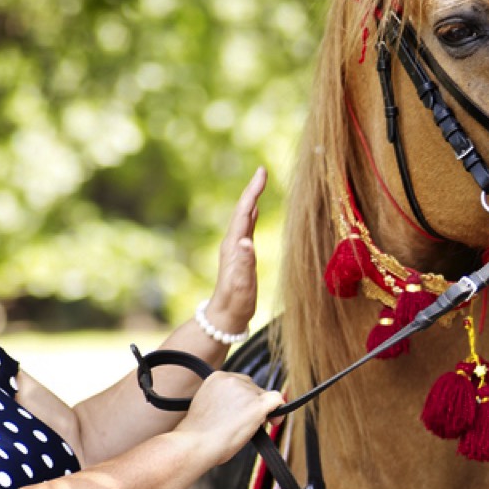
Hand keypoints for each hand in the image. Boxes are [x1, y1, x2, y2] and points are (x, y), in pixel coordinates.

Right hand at [177, 371, 284, 462]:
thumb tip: (240, 407)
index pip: (240, 383)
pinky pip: (277, 400)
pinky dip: (279, 411)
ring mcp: (246, 392)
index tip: (239, 412)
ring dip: (260, 411)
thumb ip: (223, 399)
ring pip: (265, 397)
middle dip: (252, 404)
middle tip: (242, 423)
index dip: (244, 398)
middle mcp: (233, 379)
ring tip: (245, 429)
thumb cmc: (197, 433)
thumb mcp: (207, 404)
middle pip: (254, 389)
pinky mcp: (257, 406)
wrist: (194, 444)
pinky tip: (274, 421)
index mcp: (218, 377)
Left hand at [205, 167, 267, 335]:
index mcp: (234, 246)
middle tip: (262, 171)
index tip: (261, 172)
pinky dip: (252, 214)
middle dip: (253, 189)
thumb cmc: (236, 302)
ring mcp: (236, 249)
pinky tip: (255, 211)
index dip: (253, 191)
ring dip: (252, 199)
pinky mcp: (241, 255)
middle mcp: (233, 243)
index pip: (244, 212)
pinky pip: (247, 227)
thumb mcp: (242, 284)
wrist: (225, 316)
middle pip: (243, 209)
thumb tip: (247, 241)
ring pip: (244, 217)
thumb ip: (245, 263)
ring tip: (260, 184)